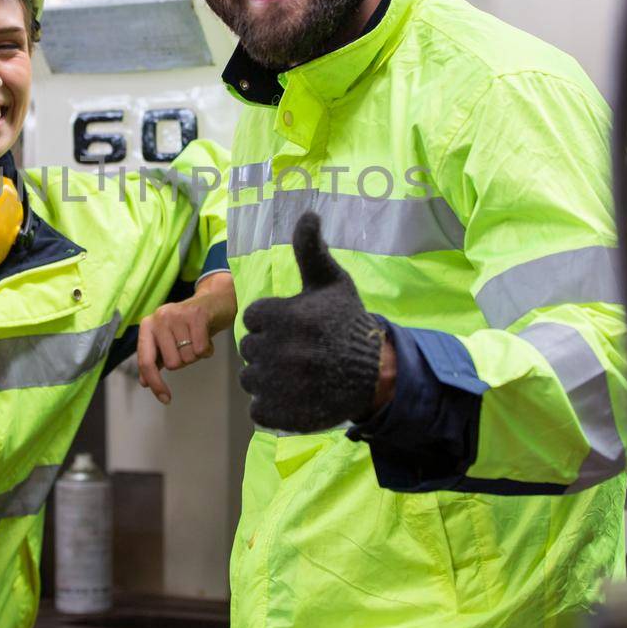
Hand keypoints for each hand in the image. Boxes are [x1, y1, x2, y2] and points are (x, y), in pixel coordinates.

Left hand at [137, 271, 236, 403]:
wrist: (214, 301)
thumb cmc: (189, 325)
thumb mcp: (168, 340)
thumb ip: (154, 359)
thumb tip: (144, 382)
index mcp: (147, 325)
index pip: (145, 361)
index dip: (155, 383)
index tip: (165, 399)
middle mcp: (159, 317)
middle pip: (172, 363)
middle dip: (186, 360)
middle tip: (190, 345)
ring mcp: (177, 314)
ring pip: (188, 357)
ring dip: (198, 354)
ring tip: (198, 338)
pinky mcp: (196, 314)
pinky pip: (202, 349)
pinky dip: (208, 349)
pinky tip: (207, 336)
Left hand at [238, 213, 385, 432]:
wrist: (376, 373)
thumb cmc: (348, 323)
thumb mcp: (332, 282)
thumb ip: (311, 250)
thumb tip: (308, 213)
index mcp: (284, 316)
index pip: (253, 318)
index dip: (273, 321)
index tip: (298, 326)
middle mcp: (278, 351)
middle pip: (250, 348)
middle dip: (270, 348)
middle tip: (302, 351)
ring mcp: (278, 385)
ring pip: (251, 378)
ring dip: (269, 377)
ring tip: (300, 373)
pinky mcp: (279, 414)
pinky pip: (257, 409)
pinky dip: (272, 405)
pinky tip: (296, 395)